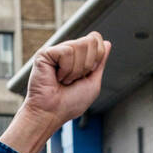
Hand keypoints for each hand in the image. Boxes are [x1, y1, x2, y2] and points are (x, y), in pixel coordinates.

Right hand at [1, 32, 110, 152]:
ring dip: (75, 70)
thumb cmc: (69, 104)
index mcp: (77, 57)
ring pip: (80, 45)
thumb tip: (107, 43)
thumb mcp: (92, 83)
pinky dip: (66, 70)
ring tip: (64, 80)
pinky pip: (67, 52)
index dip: (98, 56)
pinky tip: (56, 78)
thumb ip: (100, 63)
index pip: (96, 39)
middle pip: (91, 40)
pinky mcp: (45, 54)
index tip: (86, 74)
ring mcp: (55, 51)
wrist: (52, 114)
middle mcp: (67, 51)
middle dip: (88, 64)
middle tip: (74, 79)